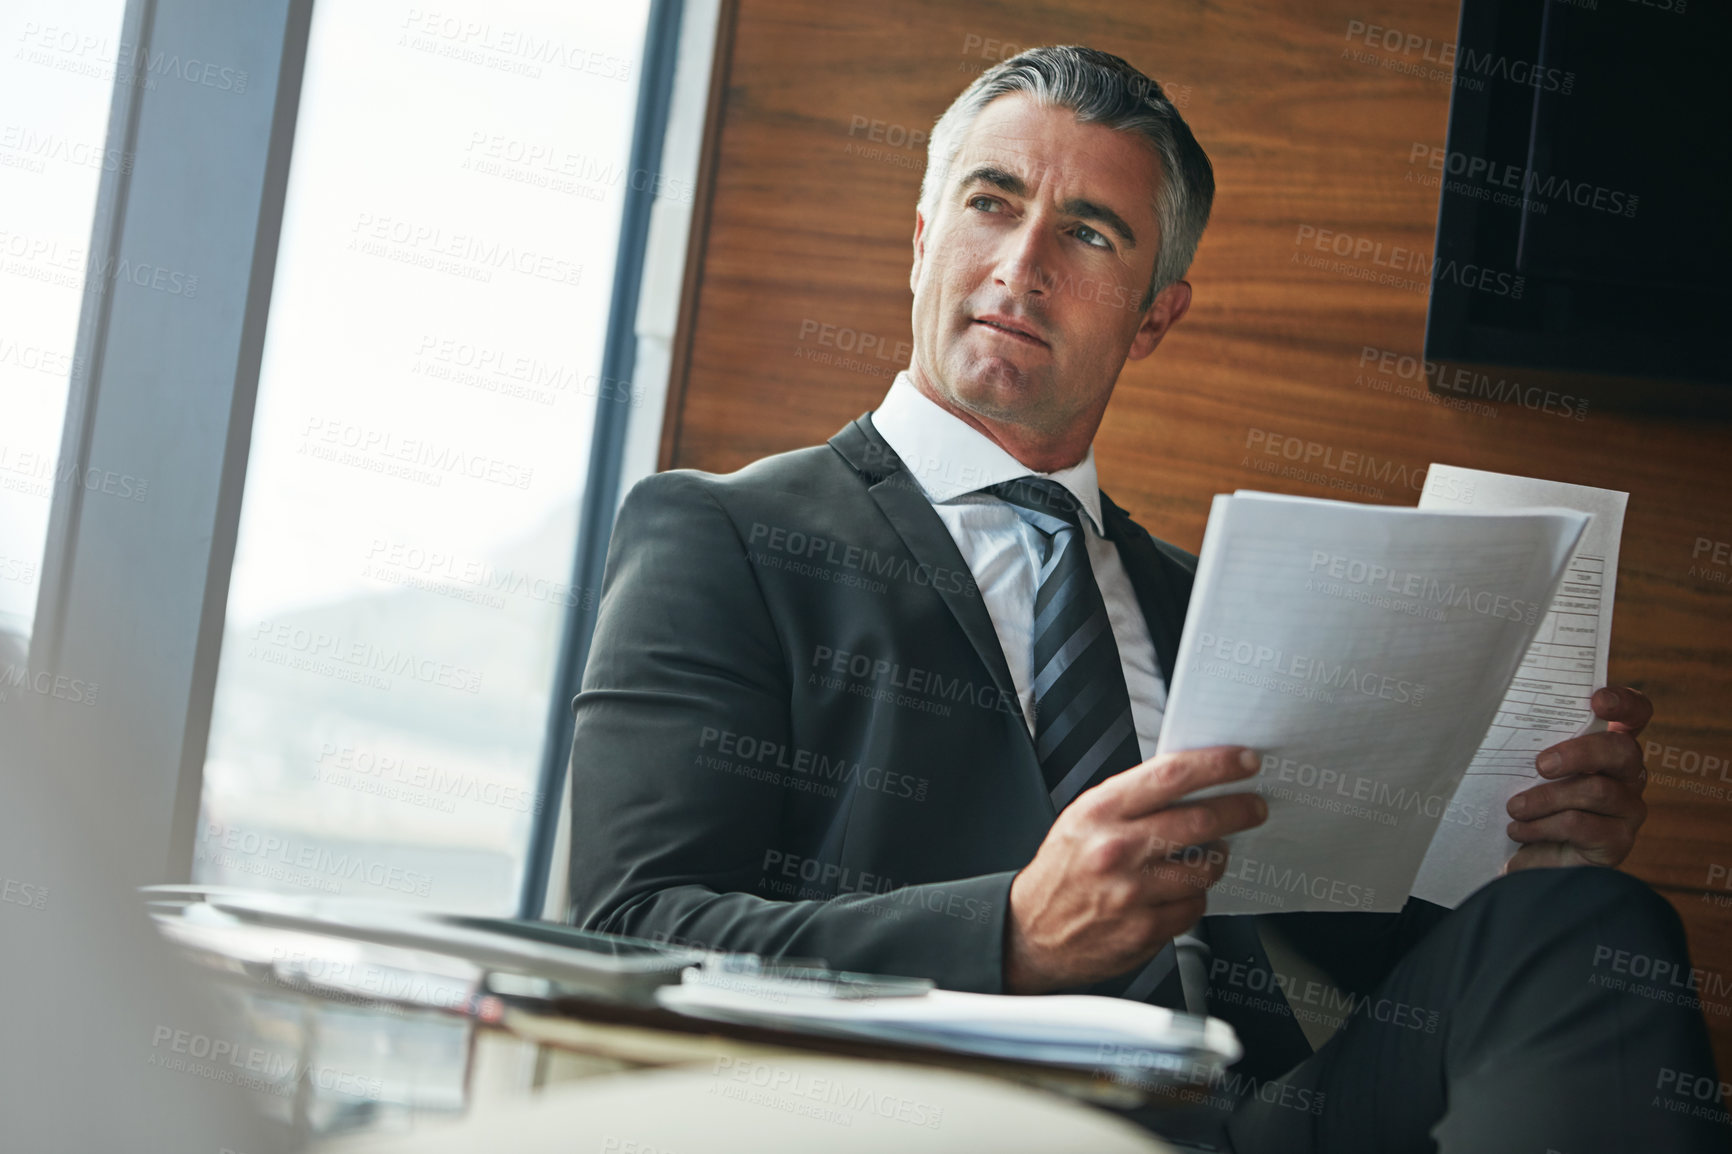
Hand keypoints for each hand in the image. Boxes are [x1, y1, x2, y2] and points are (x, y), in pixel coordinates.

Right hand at [1003, 746, 1267, 994]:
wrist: (1030, 934)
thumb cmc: (1062, 872)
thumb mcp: (1083, 819)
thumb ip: (1132, 800)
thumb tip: (1193, 781)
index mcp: (1099, 812)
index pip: (1170, 776)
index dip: (1216, 765)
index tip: (1244, 761)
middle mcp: (1116, 850)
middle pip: (1200, 821)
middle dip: (1239, 810)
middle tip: (1254, 807)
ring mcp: (1132, 893)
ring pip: (1205, 867)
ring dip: (1215, 858)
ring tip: (1205, 855)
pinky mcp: (1145, 930)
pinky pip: (1194, 905)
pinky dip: (1193, 895)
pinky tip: (1175, 891)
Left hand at [1504, 686, 1650, 871]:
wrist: (1532, 859)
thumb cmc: (1532, 802)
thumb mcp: (1530, 770)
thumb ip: (1534, 747)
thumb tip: (1501, 722)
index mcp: (1609, 746)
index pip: (1636, 714)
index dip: (1625, 703)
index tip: (1598, 701)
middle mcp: (1627, 774)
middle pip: (1622, 750)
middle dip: (1580, 753)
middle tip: (1541, 764)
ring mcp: (1628, 808)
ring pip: (1597, 790)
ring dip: (1546, 797)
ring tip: (1514, 807)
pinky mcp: (1618, 841)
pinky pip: (1580, 825)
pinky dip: (1542, 826)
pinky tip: (1518, 829)